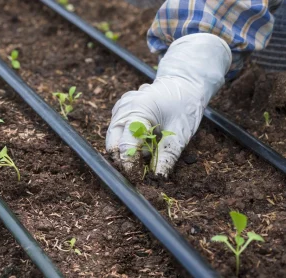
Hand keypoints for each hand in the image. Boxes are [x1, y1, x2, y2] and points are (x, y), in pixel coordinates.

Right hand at [106, 33, 230, 176]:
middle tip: (140, 169)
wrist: (184, 83)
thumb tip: (157, 176)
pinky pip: (119, 131)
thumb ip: (167, 155)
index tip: (138, 177)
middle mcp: (123, 108)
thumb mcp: (180, 133)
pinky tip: (146, 135)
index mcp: (137, 110)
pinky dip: (130, 139)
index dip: (130, 163)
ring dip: (128, 148)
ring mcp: (119, 107)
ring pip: (115, 138)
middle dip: (124, 158)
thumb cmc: (184, 105)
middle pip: (113, 142)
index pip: (125, 144)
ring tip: (150, 146)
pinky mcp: (120, 109)